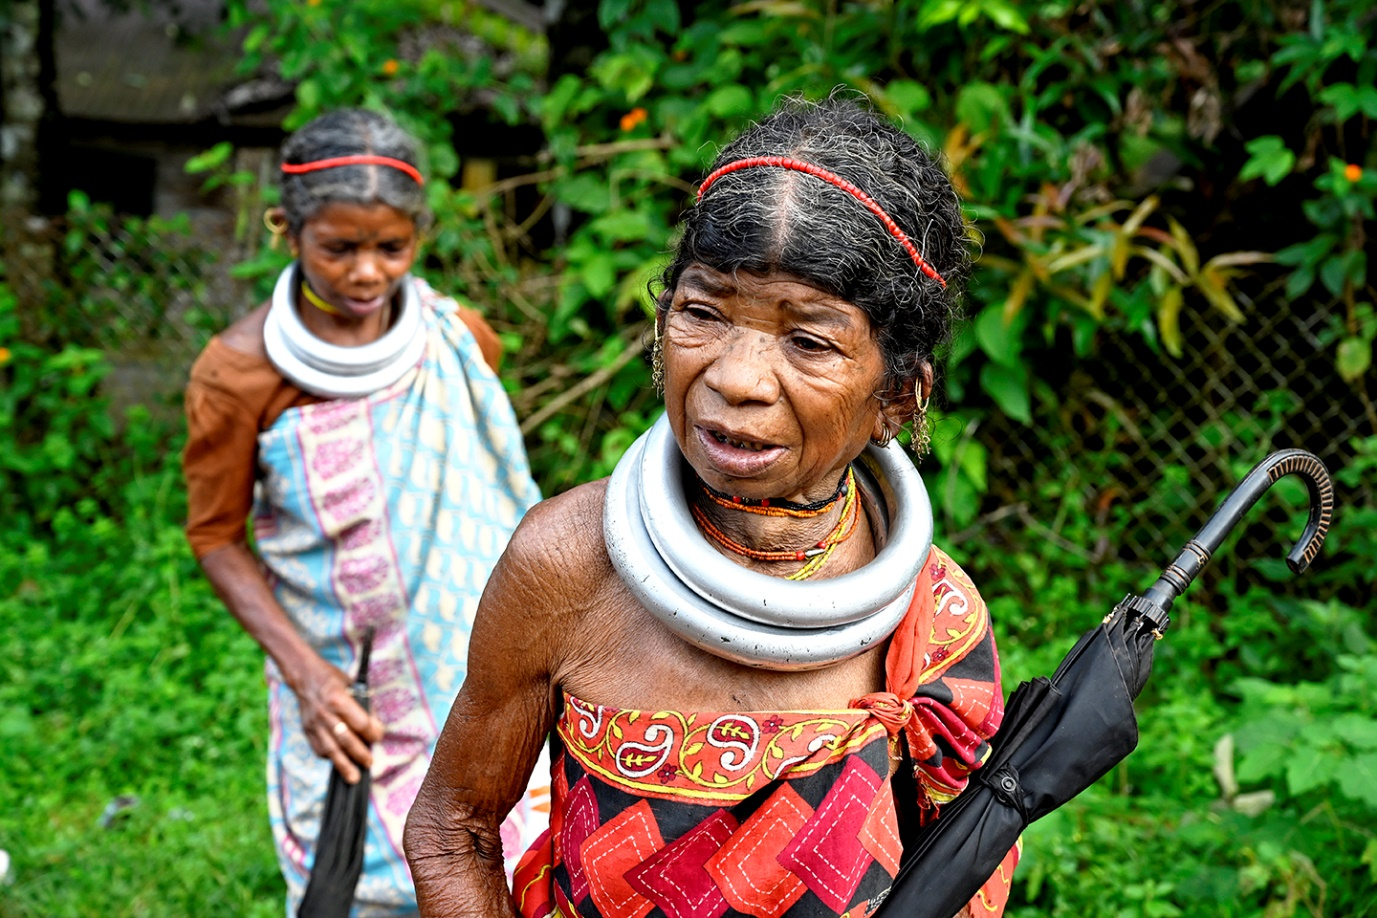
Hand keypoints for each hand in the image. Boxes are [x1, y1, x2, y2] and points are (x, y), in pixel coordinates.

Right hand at [292, 657, 385, 783]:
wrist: (303, 676)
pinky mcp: (306, 730)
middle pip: (345, 739)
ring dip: (343, 765)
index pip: (359, 722)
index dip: (372, 732)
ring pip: (330, 749)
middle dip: (359, 754)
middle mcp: (325, 713)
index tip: (378, 737)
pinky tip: (338, 763)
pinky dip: (329, 758)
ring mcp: (314, 724)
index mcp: (338, 699)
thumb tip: (375, 725)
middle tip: (369, 763)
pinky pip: (318, 749)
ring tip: (354, 777)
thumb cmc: (332, 678)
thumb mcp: (352, 684)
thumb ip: (363, 705)